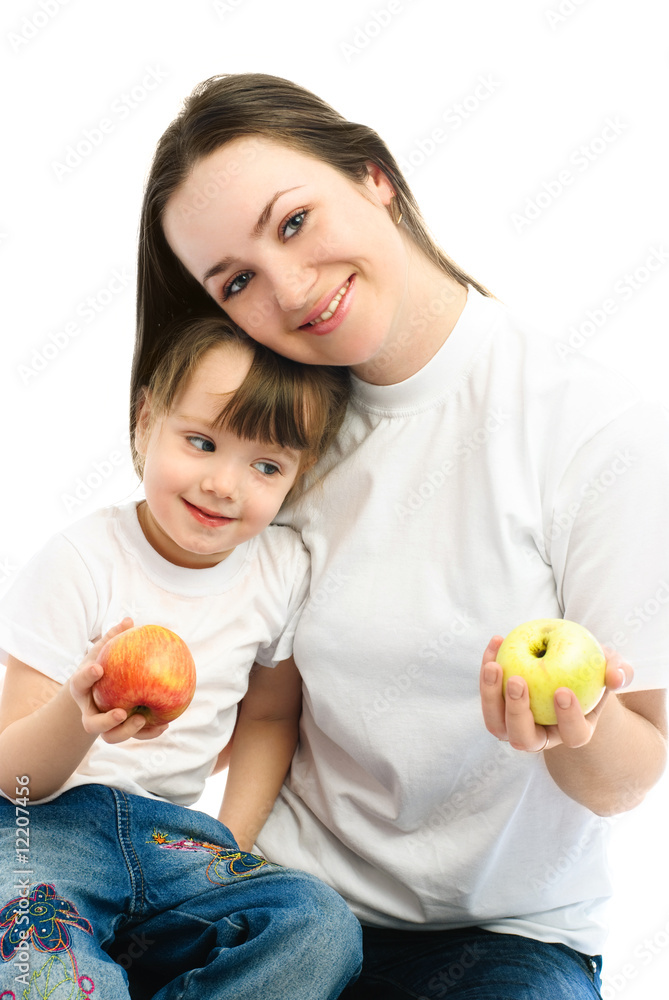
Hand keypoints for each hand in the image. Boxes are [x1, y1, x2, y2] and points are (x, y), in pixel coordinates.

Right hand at [69, 618, 168, 743]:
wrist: (99, 692)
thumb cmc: (103, 666)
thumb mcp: (103, 651)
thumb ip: (113, 638)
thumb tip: (129, 620)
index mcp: (83, 689)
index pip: (79, 683)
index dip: (86, 677)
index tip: (98, 668)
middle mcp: (90, 711)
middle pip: (92, 723)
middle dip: (106, 721)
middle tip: (122, 712)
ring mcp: (104, 724)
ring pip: (110, 736)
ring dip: (127, 731)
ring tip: (143, 719)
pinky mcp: (119, 730)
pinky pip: (133, 736)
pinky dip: (148, 733)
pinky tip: (165, 724)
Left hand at [479, 635, 632, 752]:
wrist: (570, 668)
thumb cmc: (593, 670)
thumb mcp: (611, 666)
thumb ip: (619, 671)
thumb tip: (617, 675)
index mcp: (574, 731)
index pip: (573, 734)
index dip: (568, 718)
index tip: (562, 690)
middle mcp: (543, 736)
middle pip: (524, 739)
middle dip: (517, 712)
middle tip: (516, 681)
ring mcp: (516, 726)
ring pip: (497, 725)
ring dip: (490, 696)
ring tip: (494, 665)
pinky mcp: (498, 709)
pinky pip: (488, 696)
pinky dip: (486, 671)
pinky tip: (496, 642)